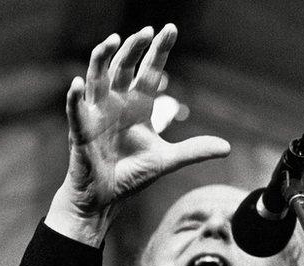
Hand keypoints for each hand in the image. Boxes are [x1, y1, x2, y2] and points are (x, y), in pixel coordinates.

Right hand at [46, 24, 230, 245]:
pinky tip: (78, 83)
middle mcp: (116, 104)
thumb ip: (194, 150)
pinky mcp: (81, 132)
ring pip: (97, 79)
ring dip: (103, 59)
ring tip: (114, 40)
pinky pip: (76, 111)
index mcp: (137, 106)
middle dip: (135, 49)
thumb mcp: (167, 160)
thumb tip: (227, 148)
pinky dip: (76, 97)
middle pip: (124, 68)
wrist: (106, 198)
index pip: (149, 72)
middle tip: (148, 31)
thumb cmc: (130, 173)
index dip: (158, 52)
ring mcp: (96, 115)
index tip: (170, 29)